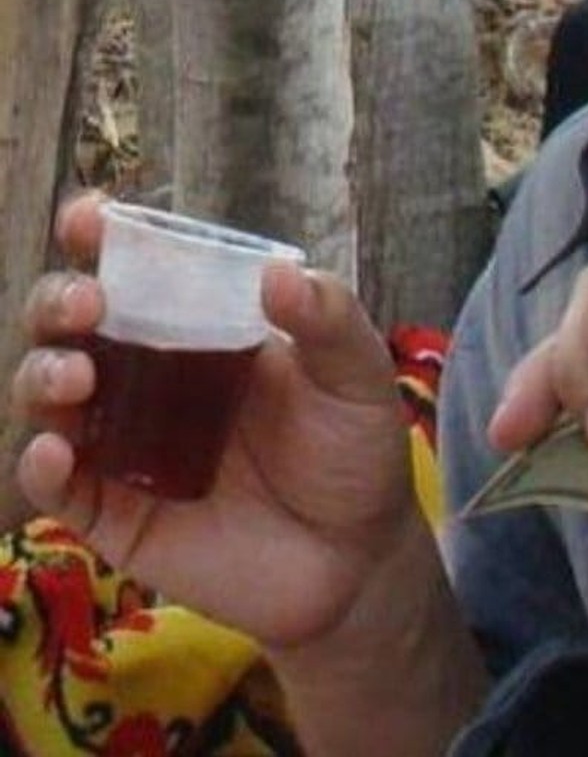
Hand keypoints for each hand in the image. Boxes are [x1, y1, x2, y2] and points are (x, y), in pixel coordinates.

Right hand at [11, 195, 425, 652]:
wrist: (356, 558)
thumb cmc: (354, 450)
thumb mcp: (358, 375)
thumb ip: (329, 319)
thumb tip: (278, 272)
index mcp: (205, 325)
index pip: (140, 269)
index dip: (102, 236)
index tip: (90, 217)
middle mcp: (151, 374)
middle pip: (71, 323)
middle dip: (58, 299)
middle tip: (88, 305)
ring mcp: (125, 442)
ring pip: (48, 394)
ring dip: (44, 373)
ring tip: (79, 376)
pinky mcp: (114, 513)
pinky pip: (57, 484)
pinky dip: (41, 463)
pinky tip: (56, 449)